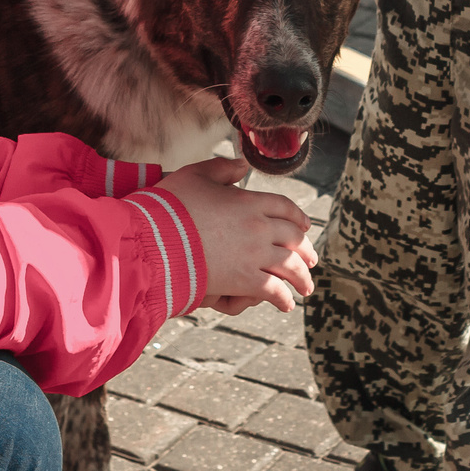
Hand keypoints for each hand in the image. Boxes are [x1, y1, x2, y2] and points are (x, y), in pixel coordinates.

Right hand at [154, 158, 316, 312]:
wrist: (157, 238)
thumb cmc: (171, 206)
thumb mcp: (196, 175)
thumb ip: (222, 168)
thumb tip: (243, 166)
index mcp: (250, 200)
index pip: (285, 208)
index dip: (298, 217)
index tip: (305, 226)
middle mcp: (259, 226)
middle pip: (293, 238)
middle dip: (306, 250)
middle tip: (312, 260)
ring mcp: (255, 254)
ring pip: (290, 266)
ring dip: (302, 278)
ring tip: (307, 288)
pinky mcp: (245, 279)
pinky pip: (273, 290)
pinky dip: (283, 298)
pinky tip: (287, 304)